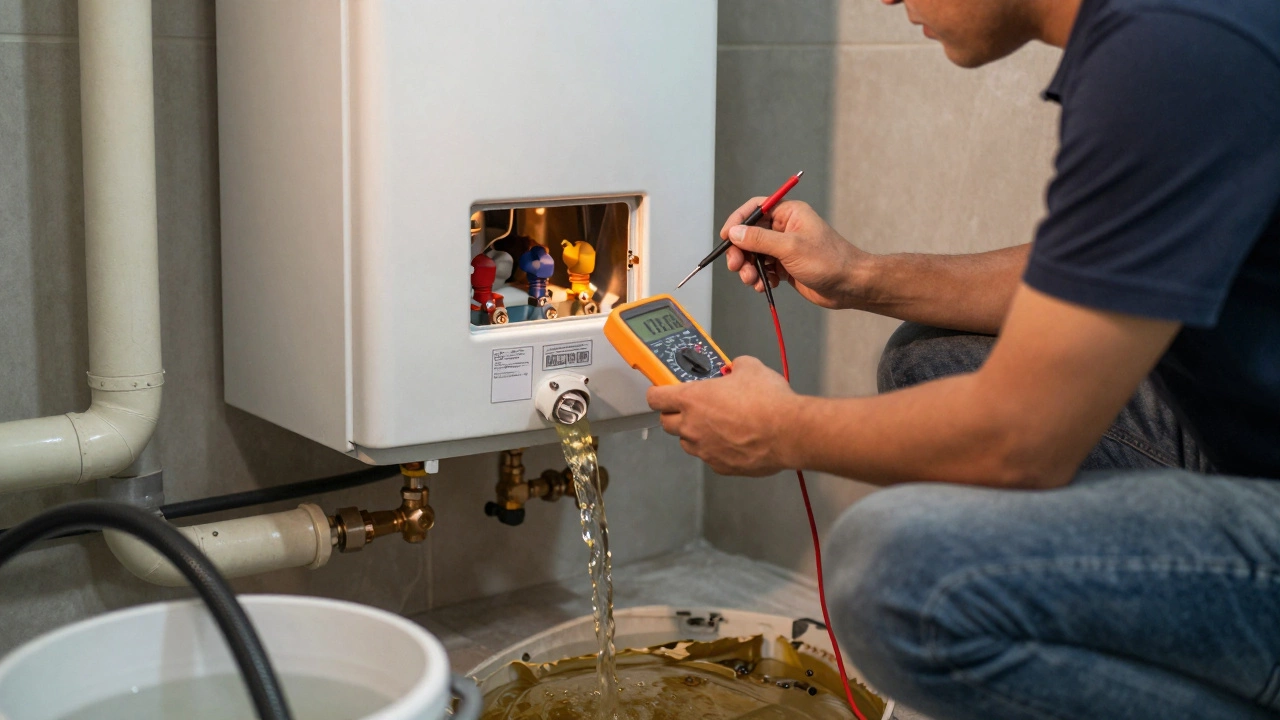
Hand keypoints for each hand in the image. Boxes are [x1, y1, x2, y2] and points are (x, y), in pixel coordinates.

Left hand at [646, 357, 798, 476]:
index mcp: (693, 399)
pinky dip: (716, 449)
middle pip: (666, 423)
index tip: (662, 391)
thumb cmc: (769, 403)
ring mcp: (705, 449)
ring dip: (694, 433)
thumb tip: (736, 368)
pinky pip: (709, 457)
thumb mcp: (751, 368)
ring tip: (716, 424)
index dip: (658, 393)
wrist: (789, 432)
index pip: (655, 397)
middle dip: (674, 414)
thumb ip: (736, 367)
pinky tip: (732, 440)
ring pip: (686, 442)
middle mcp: (692, 426)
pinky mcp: (720, 466)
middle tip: (691, 407)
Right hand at [721, 199, 869, 309]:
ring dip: (749, 268)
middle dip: (741, 251)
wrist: (850, 286)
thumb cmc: (830, 261)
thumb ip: (760, 239)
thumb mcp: (791, 248)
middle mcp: (785, 228)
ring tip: (752, 281)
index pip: (755, 208)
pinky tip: (765, 285)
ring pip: (754, 254)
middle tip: (736, 266)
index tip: (726, 236)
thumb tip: (735, 232)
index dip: (737, 220)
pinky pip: (763, 269)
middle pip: (750, 234)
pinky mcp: (785, 266)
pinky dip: (760, 277)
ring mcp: (785, 248)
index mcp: (789, 214)